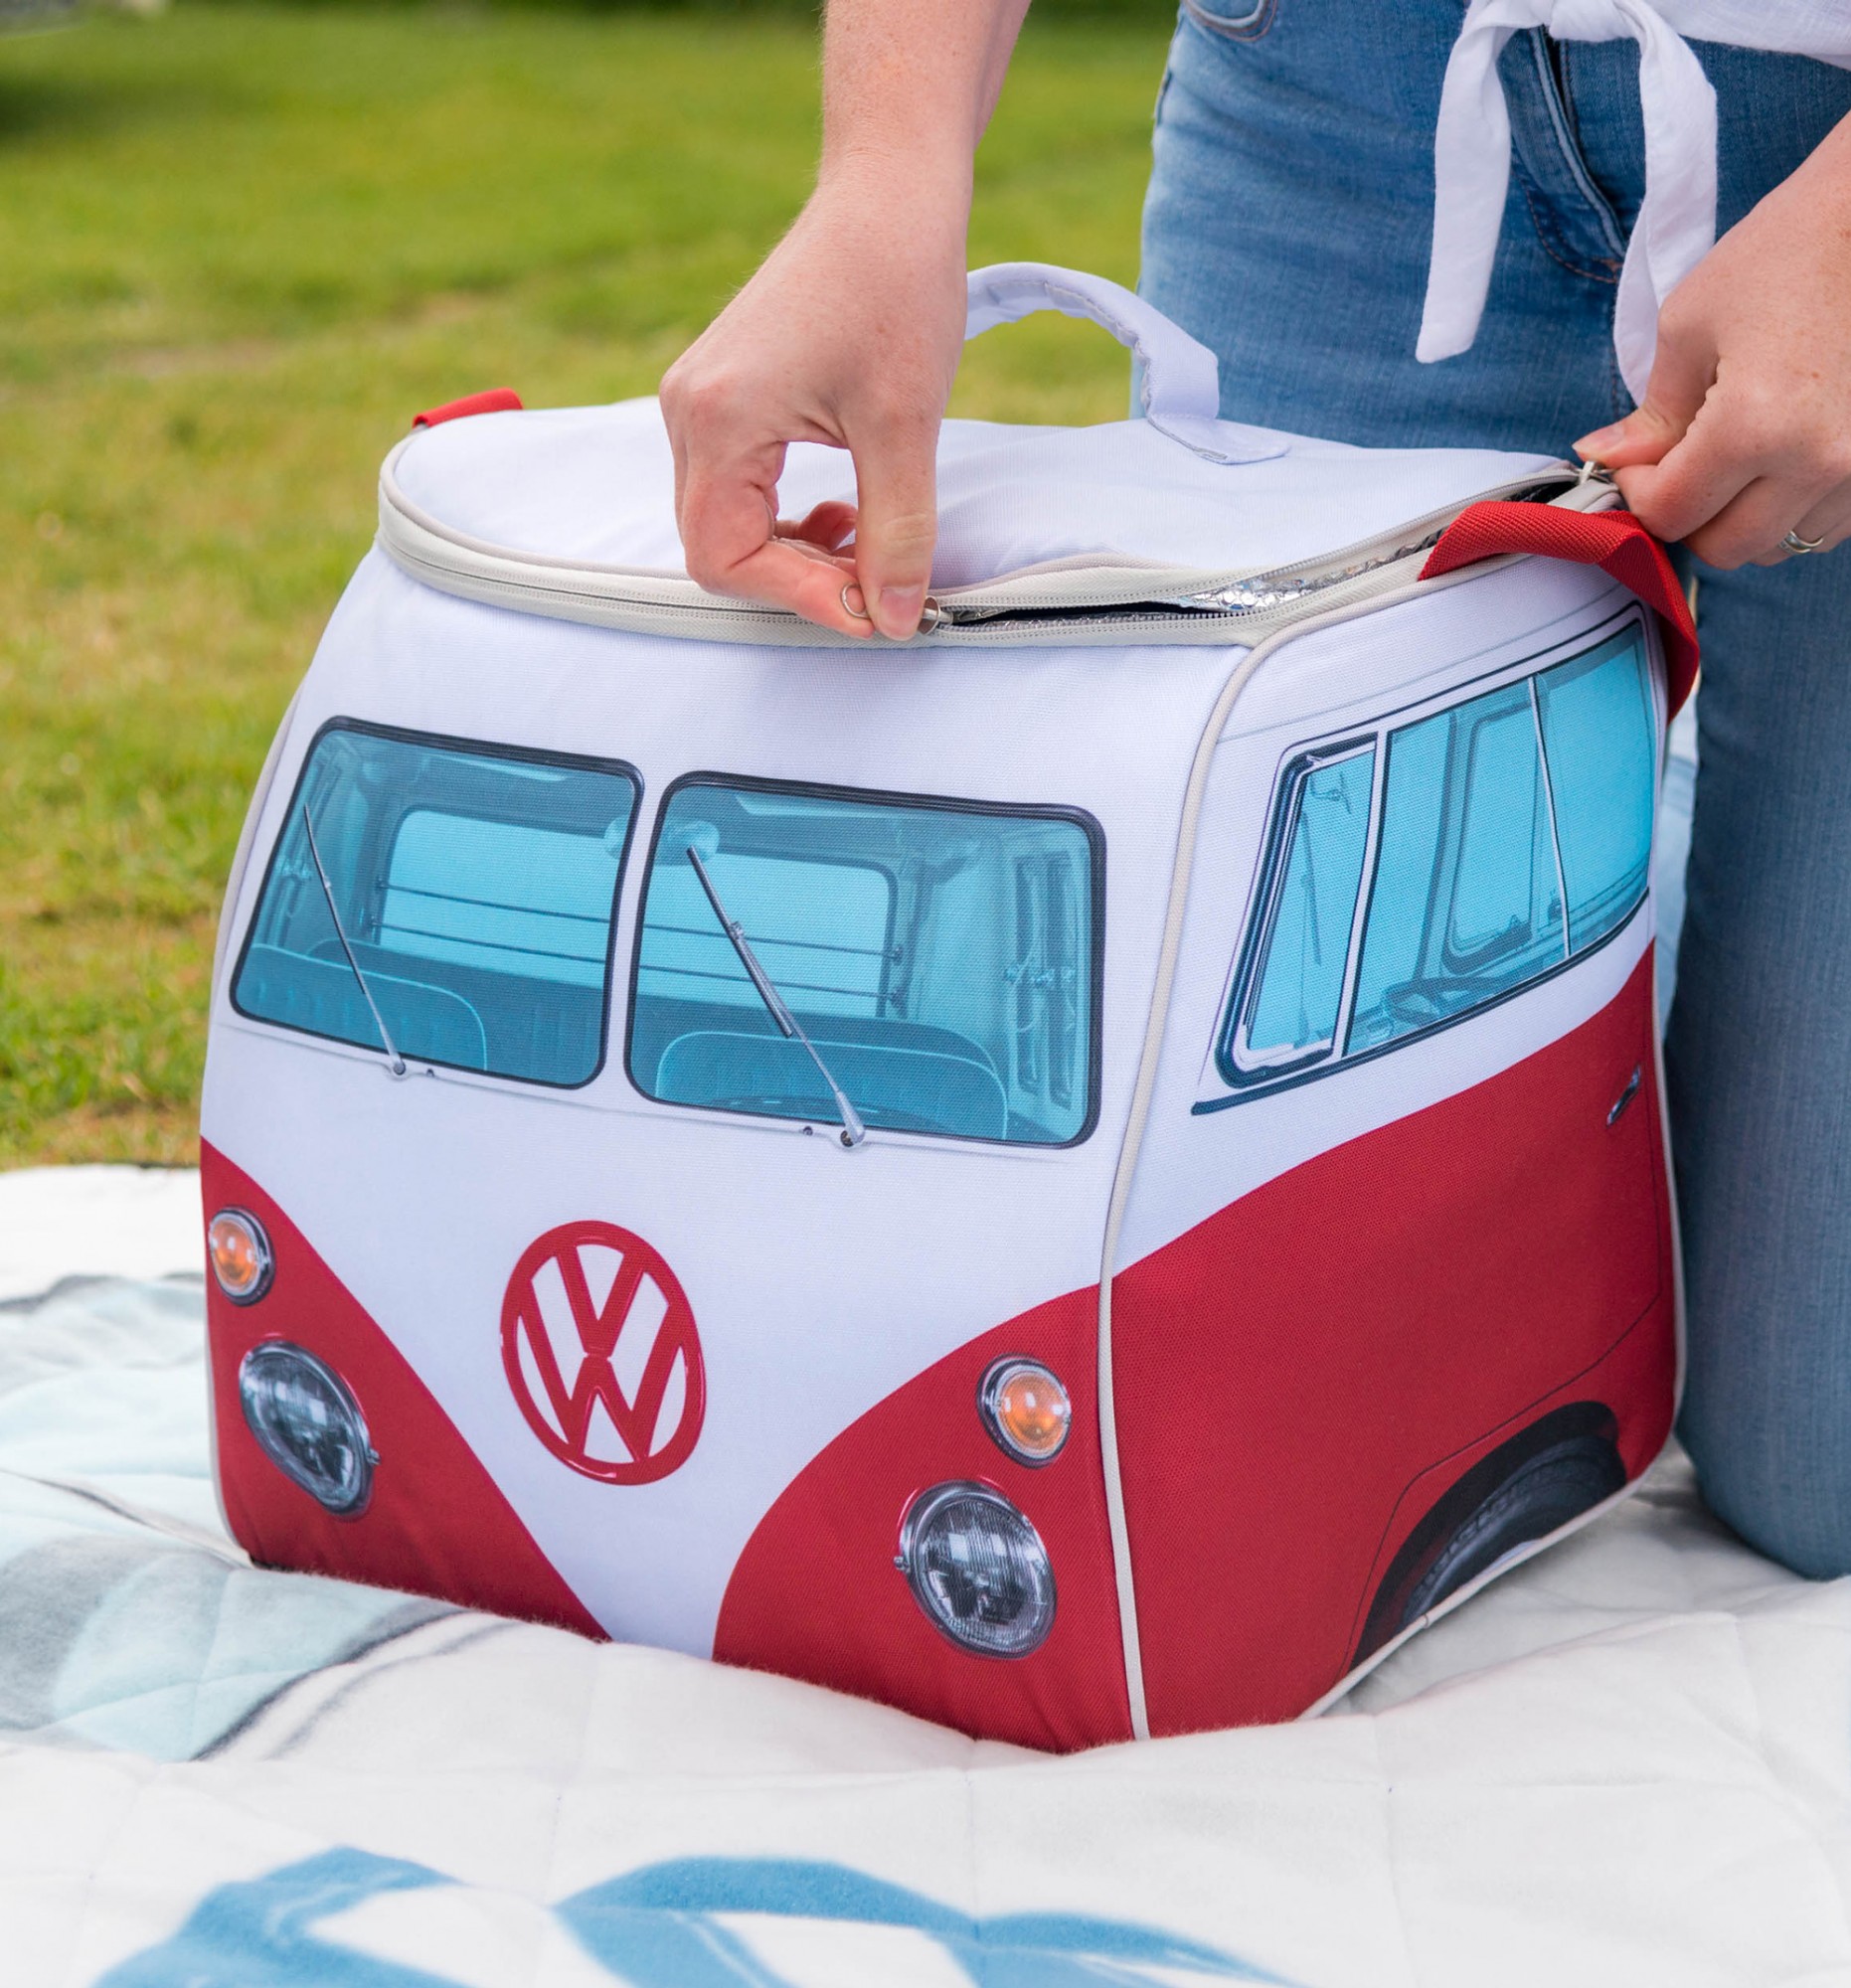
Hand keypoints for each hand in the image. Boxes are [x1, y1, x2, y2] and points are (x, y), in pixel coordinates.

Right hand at [660, 172, 968, 638]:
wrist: (888, 194)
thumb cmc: (894, 286)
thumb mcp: (905, 426)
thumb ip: (896, 532)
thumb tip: (893, 620)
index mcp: (716, 419)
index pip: (725, 560)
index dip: (800, 598)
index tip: (872, 609)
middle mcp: (687, 412)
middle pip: (716, 549)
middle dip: (797, 580)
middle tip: (875, 581)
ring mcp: (699, 402)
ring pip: (729, 523)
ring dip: (796, 551)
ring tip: (866, 535)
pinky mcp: (725, 395)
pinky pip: (740, 487)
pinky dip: (790, 516)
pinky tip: (846, 505)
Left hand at [1575, 114, 1850, 567]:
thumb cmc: (1784, 253)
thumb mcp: (1690, 326)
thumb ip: (1652, 413)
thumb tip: (1605, 461)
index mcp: (1758, 426)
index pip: (1671, 513)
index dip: (1638, 492)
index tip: (1637, 458)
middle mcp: (1820, 462)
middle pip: (1725, 548)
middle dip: (1688, 516)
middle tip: (1678, 466)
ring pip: (1778, 545)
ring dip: (1742, 518)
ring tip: (1735, 457)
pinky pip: (1825, 524)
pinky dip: (1791, 507)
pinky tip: (1781, 456)